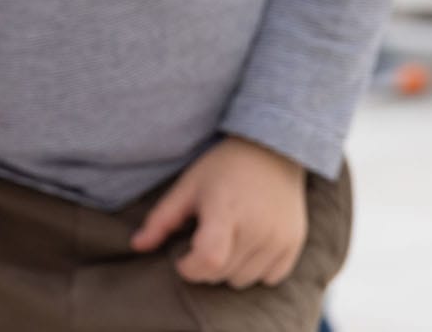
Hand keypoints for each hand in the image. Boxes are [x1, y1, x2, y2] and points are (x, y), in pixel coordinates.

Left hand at [130, 138, 308, 289]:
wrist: (273, 150)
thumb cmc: (223, 167)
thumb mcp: (188, 186)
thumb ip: (161, 219)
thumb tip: (137, 246)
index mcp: (226, 210)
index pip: (208, 261)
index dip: (189, 267)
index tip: (183, 257)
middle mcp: (257, 227)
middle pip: (221, 274)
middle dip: (204, 266)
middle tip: (204, 239)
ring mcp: (279, 237)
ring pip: (243, 281)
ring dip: (229, 269)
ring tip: (228, 240)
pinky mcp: (294, 243)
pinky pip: (269, 278)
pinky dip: (256, 270)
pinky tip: (249, 245)